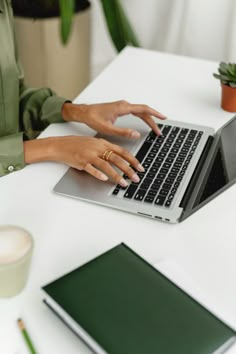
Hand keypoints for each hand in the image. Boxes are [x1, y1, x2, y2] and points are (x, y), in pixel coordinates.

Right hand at [24, 136, 144, 185]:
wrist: (61, 145)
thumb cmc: (78, 145)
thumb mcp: (95, 143)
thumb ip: (107, 149)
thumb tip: (120, 158)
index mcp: (103, 143)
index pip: (122, 151)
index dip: (132, 160)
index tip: (140, 167)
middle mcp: (98, 148)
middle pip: (117, 159)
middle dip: (128, 169)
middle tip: (136, 178)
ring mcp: (89, 155)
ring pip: (106, 165)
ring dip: (116, 175)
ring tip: (123, 183)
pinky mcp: (81, 162)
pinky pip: (91, 169)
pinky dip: (98, 174)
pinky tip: (104, 179)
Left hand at [62, 100, 166, 137]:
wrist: (84, 112)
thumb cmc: (93, 118)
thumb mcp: (108, 128)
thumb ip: (123, 132)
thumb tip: (136, 134)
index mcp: (122, 108)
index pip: (143, 109)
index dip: (154, 114)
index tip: (163, 118)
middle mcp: (124, 105)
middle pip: (144, 111)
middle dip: (153, 121)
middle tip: (159, 132)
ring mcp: (123, 106)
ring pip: (140, 112)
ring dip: (148, 119)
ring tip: (155, 129)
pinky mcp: (120, 109)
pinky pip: (135, 111)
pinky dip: (143, 117)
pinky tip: (145, 122)